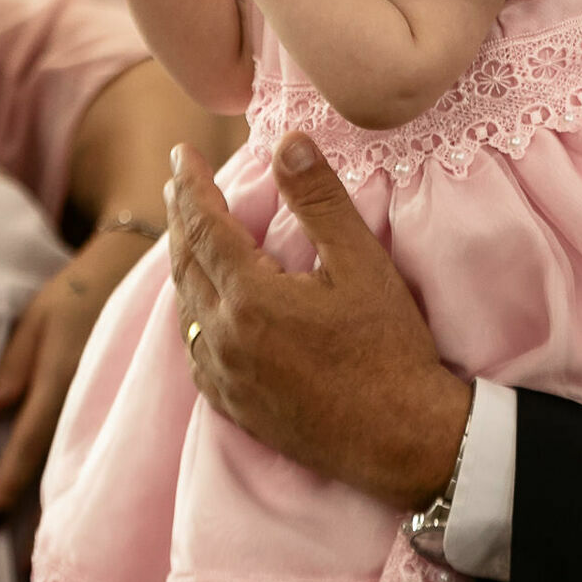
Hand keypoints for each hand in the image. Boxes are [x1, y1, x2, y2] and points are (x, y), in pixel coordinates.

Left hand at [0, 227, 144, 528]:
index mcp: (63, 374)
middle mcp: (92, 394)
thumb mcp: (39, 316)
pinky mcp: (126, 397)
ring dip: (66, 495)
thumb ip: (12, 365)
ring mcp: (115, 399)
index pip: (29, 440)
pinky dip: (85, 468)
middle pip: (61, 463)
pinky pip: (100, 439)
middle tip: (23, 563)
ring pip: (84, 456)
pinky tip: (81, 493)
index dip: (8, 484)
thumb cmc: (82, 287)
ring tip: (48, 543)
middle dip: (41, 509)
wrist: (141, 262)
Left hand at [165, 133, 471, 510]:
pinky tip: (204, 309)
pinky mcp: (235, 407)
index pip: (204, 226)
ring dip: (185, 265)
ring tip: (188, 235)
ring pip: (186, 309)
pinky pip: (195, 351)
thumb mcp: (362, 262)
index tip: (180, 152)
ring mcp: (225, 378)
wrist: (403, 439)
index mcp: (250, 298)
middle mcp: (223, 339)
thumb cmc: (388, 347)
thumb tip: (287, 142)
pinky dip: (193, 315)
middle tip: (178, 184)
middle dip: (181, 219)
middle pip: (186, 265)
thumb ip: (319, 199)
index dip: (190, 186)